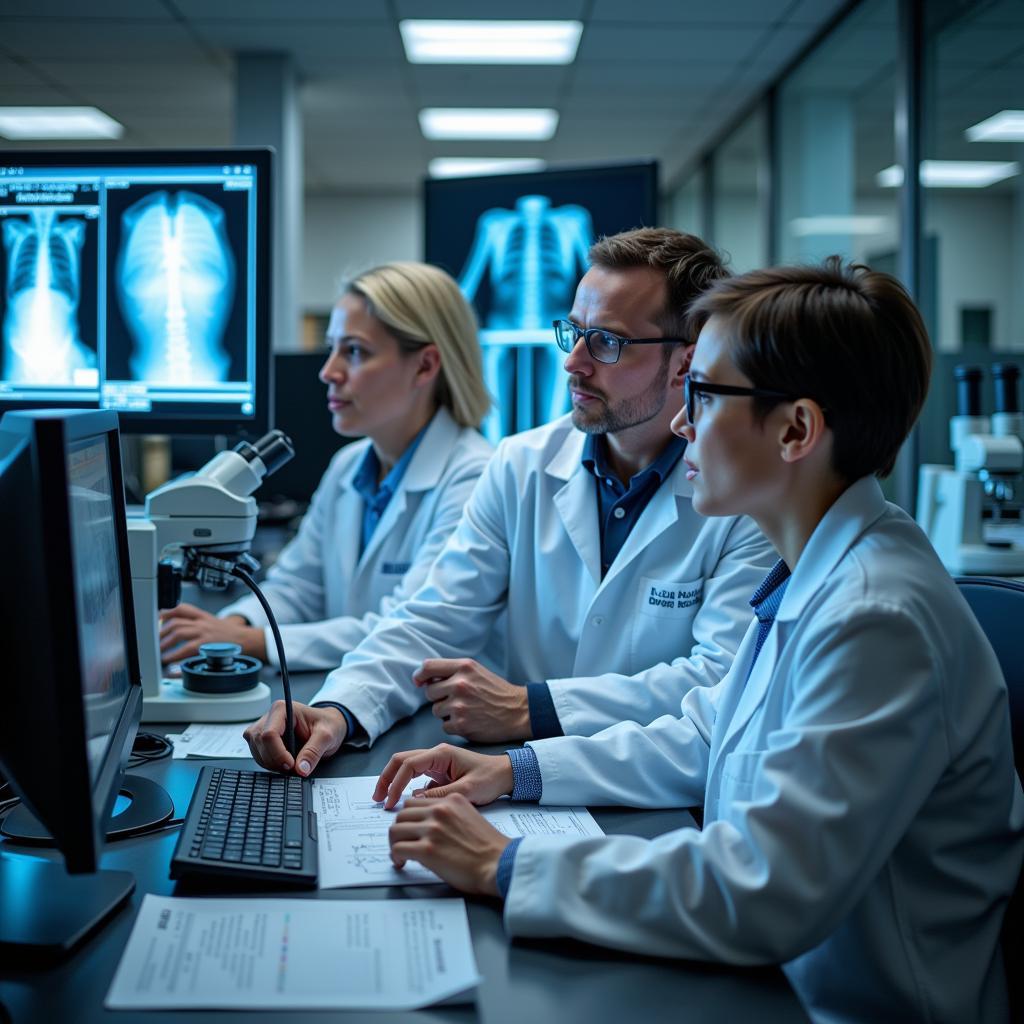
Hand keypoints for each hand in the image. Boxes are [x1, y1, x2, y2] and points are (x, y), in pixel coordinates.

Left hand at [159, 603, 266, 663]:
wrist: (247, 640)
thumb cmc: (229, 635)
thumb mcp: (212, 623)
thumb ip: (196, 624)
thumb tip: (175, 629)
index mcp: (203, 616)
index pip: (181, 608)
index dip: (166, 612)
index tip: (156, 619)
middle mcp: (203, 622)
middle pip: (176, 621)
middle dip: (161, 632)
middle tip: (154, 641)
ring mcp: (205, 633)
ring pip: (179, 632)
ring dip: (165, 642)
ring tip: (158, 651)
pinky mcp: (207, 645)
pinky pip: (186, 648)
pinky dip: (175, 654)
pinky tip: (169, 659)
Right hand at [243, 701, 347, 775]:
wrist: (328, 725)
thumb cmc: (327, 724)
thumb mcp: (326, 736)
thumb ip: (313, 751)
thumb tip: (301, 769)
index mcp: (282, 709)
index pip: (269, 734)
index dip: (278, 753)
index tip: (292, 765)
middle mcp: (269, 717)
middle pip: (260, 744)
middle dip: (275, 761)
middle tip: (294, 767)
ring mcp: (263, 729)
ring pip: (257, 751)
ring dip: (272, 764)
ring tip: (292, 764)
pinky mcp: (262, 740)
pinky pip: (258, 756)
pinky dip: (270, 764)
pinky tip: (284, 763)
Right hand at [373, 742, 513, 809]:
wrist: (507, 775)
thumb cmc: (490, 779)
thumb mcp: (466, 790)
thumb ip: (440, 795)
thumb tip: (416, 800)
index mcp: (441, 754)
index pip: (408, 765)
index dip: (395, 783)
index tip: (389, 802)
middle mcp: (436, 755)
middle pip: (401, 761)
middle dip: (387, 778)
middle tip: (378, 799)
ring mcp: (437, 763)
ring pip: (407, 768)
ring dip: (395, 782)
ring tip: (386, 801)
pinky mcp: (440, 772)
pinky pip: (417, 777)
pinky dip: (407, 787)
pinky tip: (406, 803)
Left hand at [389, 794, 508, 895]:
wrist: (499, 864)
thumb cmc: (488, 847)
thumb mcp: (470, 817)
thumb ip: (450, 814)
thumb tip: (430, 824)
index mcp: (451, 800)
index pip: (416, 801)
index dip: (409, 817)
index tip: (410, 828)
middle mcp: (440, 810)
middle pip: (402, 814)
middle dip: (400, 829)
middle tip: (403, 842)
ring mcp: (432, 829)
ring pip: (395, 829)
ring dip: (395, 843)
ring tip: (401, 854)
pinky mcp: (427, 849)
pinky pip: (398, 848)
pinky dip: (396, 857)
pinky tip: (402, 863)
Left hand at [414, 658, 530, 741]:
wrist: (518, 712)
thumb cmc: (496, 691)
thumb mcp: (476, 671)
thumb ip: (453, 671)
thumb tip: (424, 678)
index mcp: (464, 667)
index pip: (428, 667)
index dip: (420, 675)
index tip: (419, 681)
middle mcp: (460, 684)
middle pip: (429, 691)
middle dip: (438, 697)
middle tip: (455, 699)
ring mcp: (460, 705)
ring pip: (435, 710)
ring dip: (446, 712)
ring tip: (465, 710)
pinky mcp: (462, 725)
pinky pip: (444, 726)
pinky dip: (453, 726)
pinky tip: (469, 721)